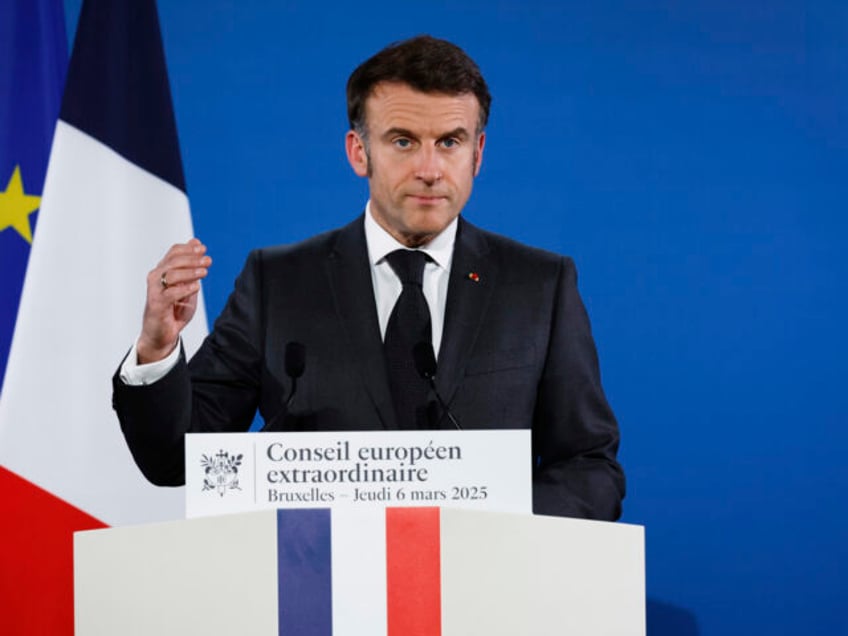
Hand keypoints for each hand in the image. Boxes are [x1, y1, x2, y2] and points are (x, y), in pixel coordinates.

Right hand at [136, 238, 211, 363]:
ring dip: (190, 272)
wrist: (162, 334)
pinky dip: (184, 289)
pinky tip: (196, 287)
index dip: (189, 249)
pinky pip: (170, 294)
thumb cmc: (174, 309)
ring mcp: (155, 291)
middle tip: (208, 260)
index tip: (204, 249)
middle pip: (173, 261)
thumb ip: (191, 267)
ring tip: (204, 272)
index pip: (174, 252)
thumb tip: (197, 242)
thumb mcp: (187, 285)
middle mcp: (156, 278)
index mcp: (163, 270)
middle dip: (193, 259)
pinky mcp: (156, 304)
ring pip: (171, 275)